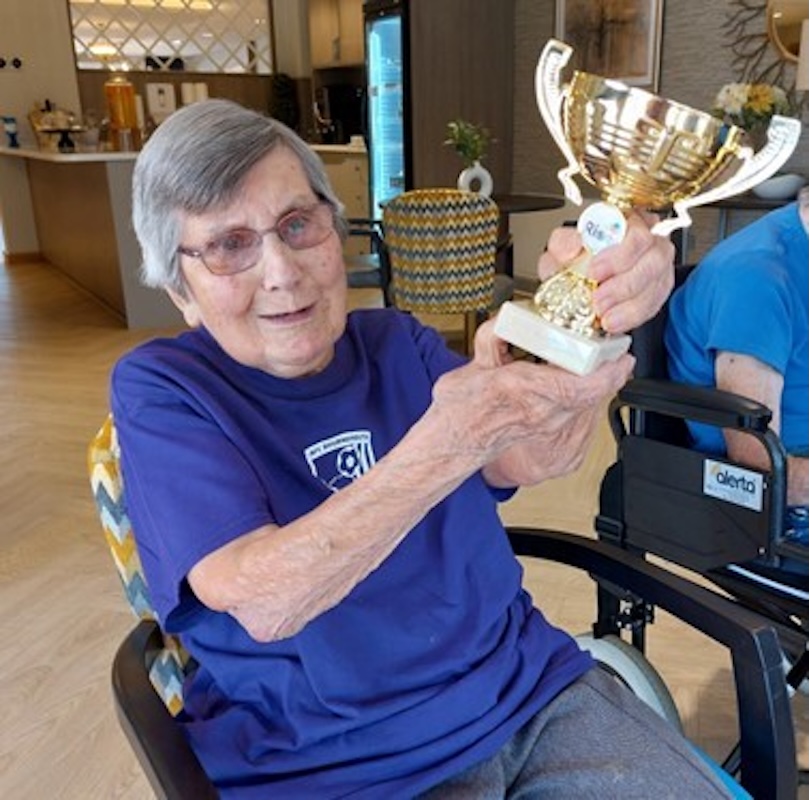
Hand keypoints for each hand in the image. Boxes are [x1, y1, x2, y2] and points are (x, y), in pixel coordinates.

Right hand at [434, 320, 634, 486]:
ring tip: (603, 363)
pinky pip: (577, 412)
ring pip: (588, 404)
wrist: (453, 443)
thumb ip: (492, 338)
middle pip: (592, 393)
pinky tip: (580, 382)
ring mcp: (546, 424)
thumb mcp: (473, 365)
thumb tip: (506, 320)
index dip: (607, 374)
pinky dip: (585, 395)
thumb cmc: (461, 409)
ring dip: (598, 384)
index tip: (622, 357)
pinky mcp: (547, 431)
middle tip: (617, 351)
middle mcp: (539, 411)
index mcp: (521, 389)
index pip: (578, 386)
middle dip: (609, 371)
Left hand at [538, 211, 674, 333]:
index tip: (594, 271)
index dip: (620, 254)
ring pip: (657, 283)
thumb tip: (575, 243)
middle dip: (625, 284)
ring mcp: (656, 265)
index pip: (637, 231)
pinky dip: (633, 316)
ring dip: (629, 304)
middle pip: (655, 258)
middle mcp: (648, 240)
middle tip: (598, 298)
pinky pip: (654, 304)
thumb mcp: (560, 250)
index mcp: (625, 222)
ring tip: (604, 315)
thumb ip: (563, 243)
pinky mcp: (657, 290)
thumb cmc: (572, 262)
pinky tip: (615, 322)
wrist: (574, 284)